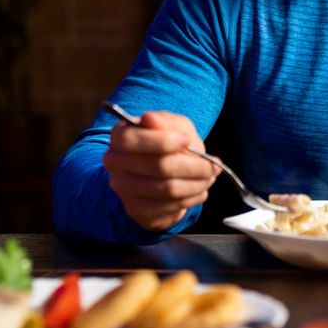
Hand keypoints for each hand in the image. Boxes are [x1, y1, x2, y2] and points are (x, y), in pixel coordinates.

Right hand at [103, 111, 218, 230]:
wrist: (164, 172)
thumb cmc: (170, 142)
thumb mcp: (173, 126)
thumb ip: (166, 122)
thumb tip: (150, 119)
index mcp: (119, 137)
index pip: (132, 141)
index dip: (164, 141)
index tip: (187, 141)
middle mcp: (115, 163)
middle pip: (158, 167)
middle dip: (194, 167)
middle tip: (212, 166)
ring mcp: (123, 188)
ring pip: (167, 190)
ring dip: (197, 184)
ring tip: (209, 178)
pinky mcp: (135, 209)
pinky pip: (168, 207)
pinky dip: (191, 199)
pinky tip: (198, 191)